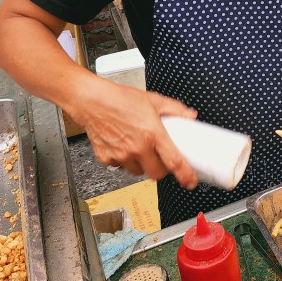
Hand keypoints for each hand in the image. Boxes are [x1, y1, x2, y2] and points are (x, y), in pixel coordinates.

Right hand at [73, 81, 198, 187]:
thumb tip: (190, 115)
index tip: (190, 181)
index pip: (173, 161)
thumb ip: (175, 109)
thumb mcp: (153, 100)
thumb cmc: (120, 99)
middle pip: (156, 174)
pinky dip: (123, 160)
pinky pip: (120, 166)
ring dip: (141, 164)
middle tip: (159, 158)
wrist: (91, 100)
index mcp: (153, 134)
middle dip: (160, 169)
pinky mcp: (107, 158)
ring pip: (137, 172)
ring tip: (138, 148)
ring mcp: (121, 154)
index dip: (185, 175)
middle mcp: (138, 147)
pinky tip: (122, 146)